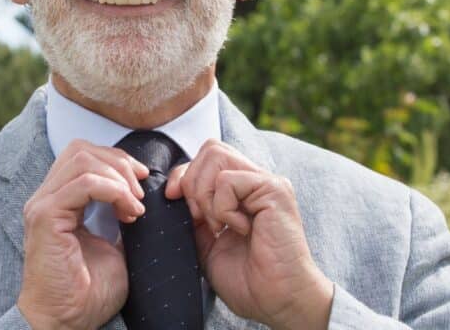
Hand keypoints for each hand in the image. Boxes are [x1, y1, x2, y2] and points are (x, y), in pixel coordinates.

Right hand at [17, 139, 149, 329]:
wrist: (68, 322)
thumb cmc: (88, 292)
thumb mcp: (115, 244)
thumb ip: (120, 215)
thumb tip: (142, 196)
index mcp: (59, 201)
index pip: (83, 155)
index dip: (116, 160)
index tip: (143, 182)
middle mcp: (46, 198)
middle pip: (81, 150)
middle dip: (119, 163)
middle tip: (142, 189)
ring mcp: (42, 205)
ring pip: (83, 160)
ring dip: (119, 177)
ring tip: (135, 205)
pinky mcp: (45, 217)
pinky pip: (84, 184)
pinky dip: (113, 190)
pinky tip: (128, 211)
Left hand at [165, 140, 333, 329]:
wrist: (276, 300)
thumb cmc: (248, 280)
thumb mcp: (207, 243)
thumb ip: (194, 215)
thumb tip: (173, 190)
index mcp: (242, 191)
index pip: (205, 158)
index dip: (182, 176)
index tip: (174, 201)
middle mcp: (255, 180)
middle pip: (210, 148)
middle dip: (192, 182)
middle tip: (202, 219)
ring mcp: (266, 182)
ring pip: (216, 155)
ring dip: (206, 194)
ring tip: (220, 225)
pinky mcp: (274, 189)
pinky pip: (228, 180)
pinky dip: (223, 208)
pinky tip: (241, 229)